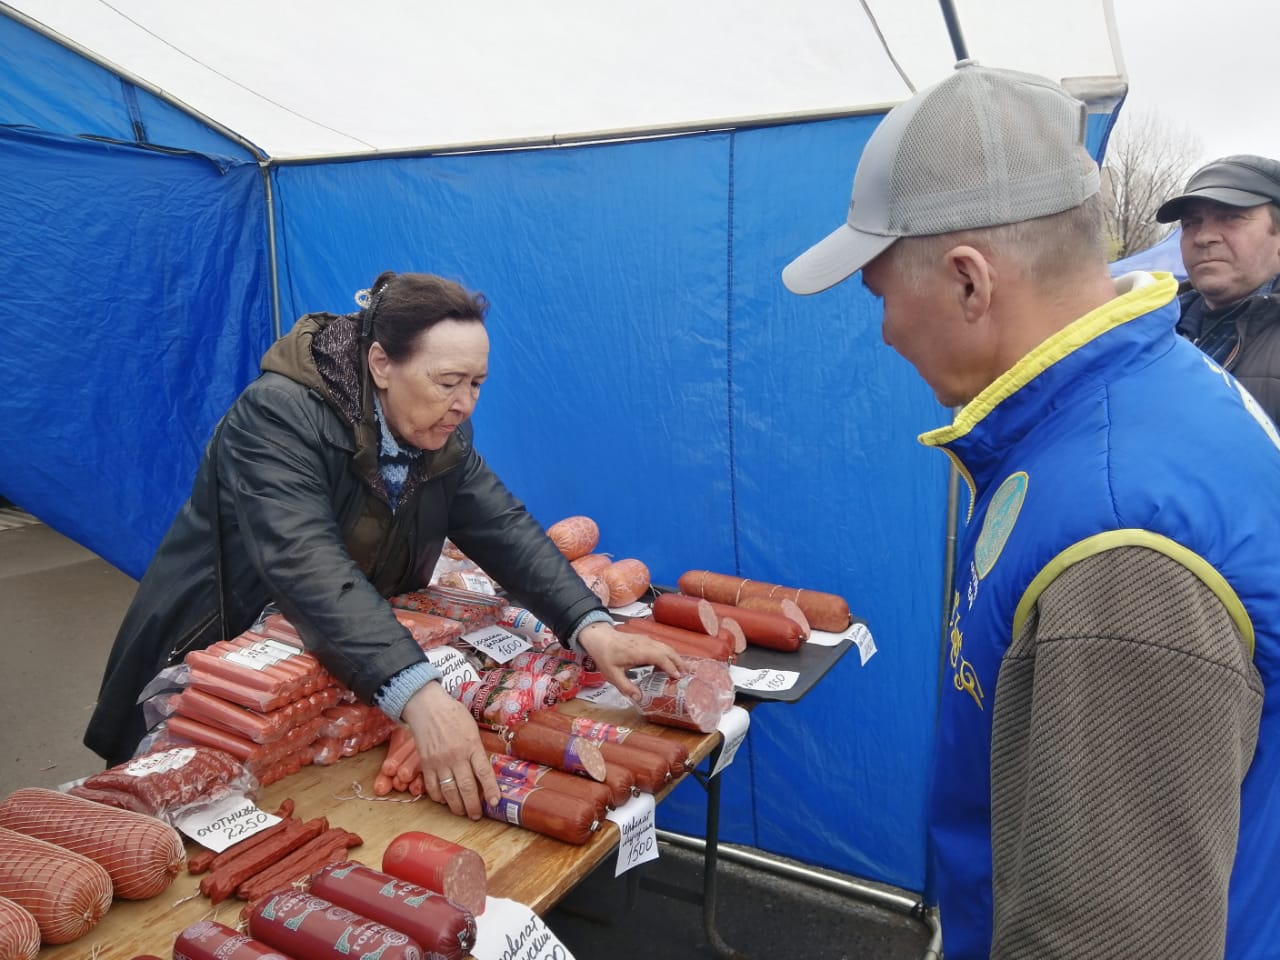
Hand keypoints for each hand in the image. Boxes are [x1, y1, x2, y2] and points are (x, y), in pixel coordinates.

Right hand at [400, 681, 498, 819]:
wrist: (427, 707)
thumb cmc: (453, 714)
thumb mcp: (472, 729)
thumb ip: (477, 749)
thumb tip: (483, 769)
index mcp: (472, 746)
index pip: (484, 773)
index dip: (490, 791)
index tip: (494, 802)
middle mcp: (457, 756)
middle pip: (467, 787)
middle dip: (473, 806)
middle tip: (476, 815)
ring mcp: (440, 762)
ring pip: (449, 792)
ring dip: (456, 806)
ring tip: (462, 812)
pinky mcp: (426, 764)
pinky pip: (432, 787)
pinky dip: (438, 797)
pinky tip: (444, 800)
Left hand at [577, 622, 686, 701]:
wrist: (599, 637)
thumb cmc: (605, 655)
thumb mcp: (612, 675)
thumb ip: (626, 687)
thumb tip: (640, 698)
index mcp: (638, 652)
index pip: (660, 657)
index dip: (670, 667)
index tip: (677, 677)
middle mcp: (645, 644)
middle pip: (668, 650)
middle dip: (679, 662)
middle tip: (686, 675)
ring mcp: (646, 640)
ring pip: (666, 647)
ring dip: (675, 657)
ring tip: (682, 670)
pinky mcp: (645, 640)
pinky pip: (661, 646)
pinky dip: (668, 654)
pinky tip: (668, 664)